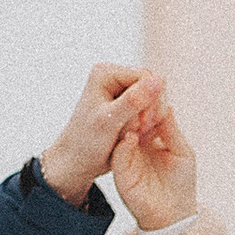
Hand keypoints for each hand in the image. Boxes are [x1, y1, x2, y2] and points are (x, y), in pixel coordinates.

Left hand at [39, 64, 164, 207]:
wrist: (76, 161)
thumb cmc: (86, 143)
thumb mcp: (109, 122)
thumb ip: (133, 100)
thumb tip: (158, 80)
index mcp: (106, 73)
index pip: (146, 75)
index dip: (151, 99)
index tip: (142, 124)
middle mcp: (114, 76)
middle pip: (153, 86)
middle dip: (150, 111)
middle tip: (137, 132)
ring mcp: (122, 90)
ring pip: (155, 100)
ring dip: (150, 120)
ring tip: (134, 136)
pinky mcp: (128, 104)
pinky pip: (151, 110)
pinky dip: (148, 125)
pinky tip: (136, 137)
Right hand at [108, 92, 197, 233]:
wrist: (173, 214)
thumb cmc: (181, 183)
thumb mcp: (181, 151)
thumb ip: (171, 129)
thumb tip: (166, 104)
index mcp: (151, 138)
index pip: (145, 114)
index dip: (149, 103)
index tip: (152, 92)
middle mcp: (136, 145)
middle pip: (131, 120)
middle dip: (136, 108)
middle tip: (141, 97)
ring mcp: (127, 157)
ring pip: (122, 133)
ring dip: (128, 122)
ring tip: (135, 112)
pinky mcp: (121, 172)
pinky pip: (118, 153)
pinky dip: (123, 143)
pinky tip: (131, 135)